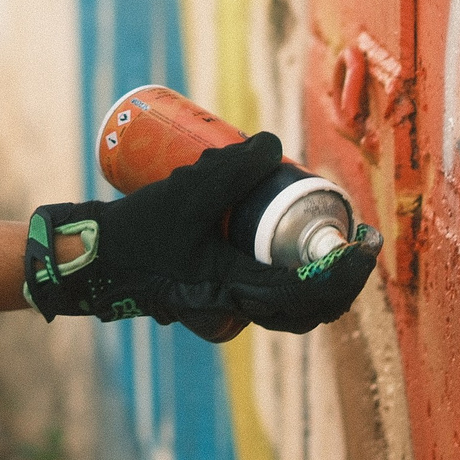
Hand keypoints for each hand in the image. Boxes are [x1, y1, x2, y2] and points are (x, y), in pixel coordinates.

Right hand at [22, 133, 381, 333]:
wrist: (92, 261)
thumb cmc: (136, 232)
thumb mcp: (188, 191)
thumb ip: (233, 165)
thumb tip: (277, 146)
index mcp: (234, 295)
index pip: (308, 296)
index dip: (346, 272)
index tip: (367, 243)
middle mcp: (234, 314)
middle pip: (308, 307)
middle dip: (339, 275)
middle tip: (359, 239)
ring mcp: (225, 312)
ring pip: (289, 304)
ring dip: (316, 276)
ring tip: (330, 236)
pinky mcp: (217, 301)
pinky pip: (267, 296)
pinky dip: (289, 275)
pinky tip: (290, 242)